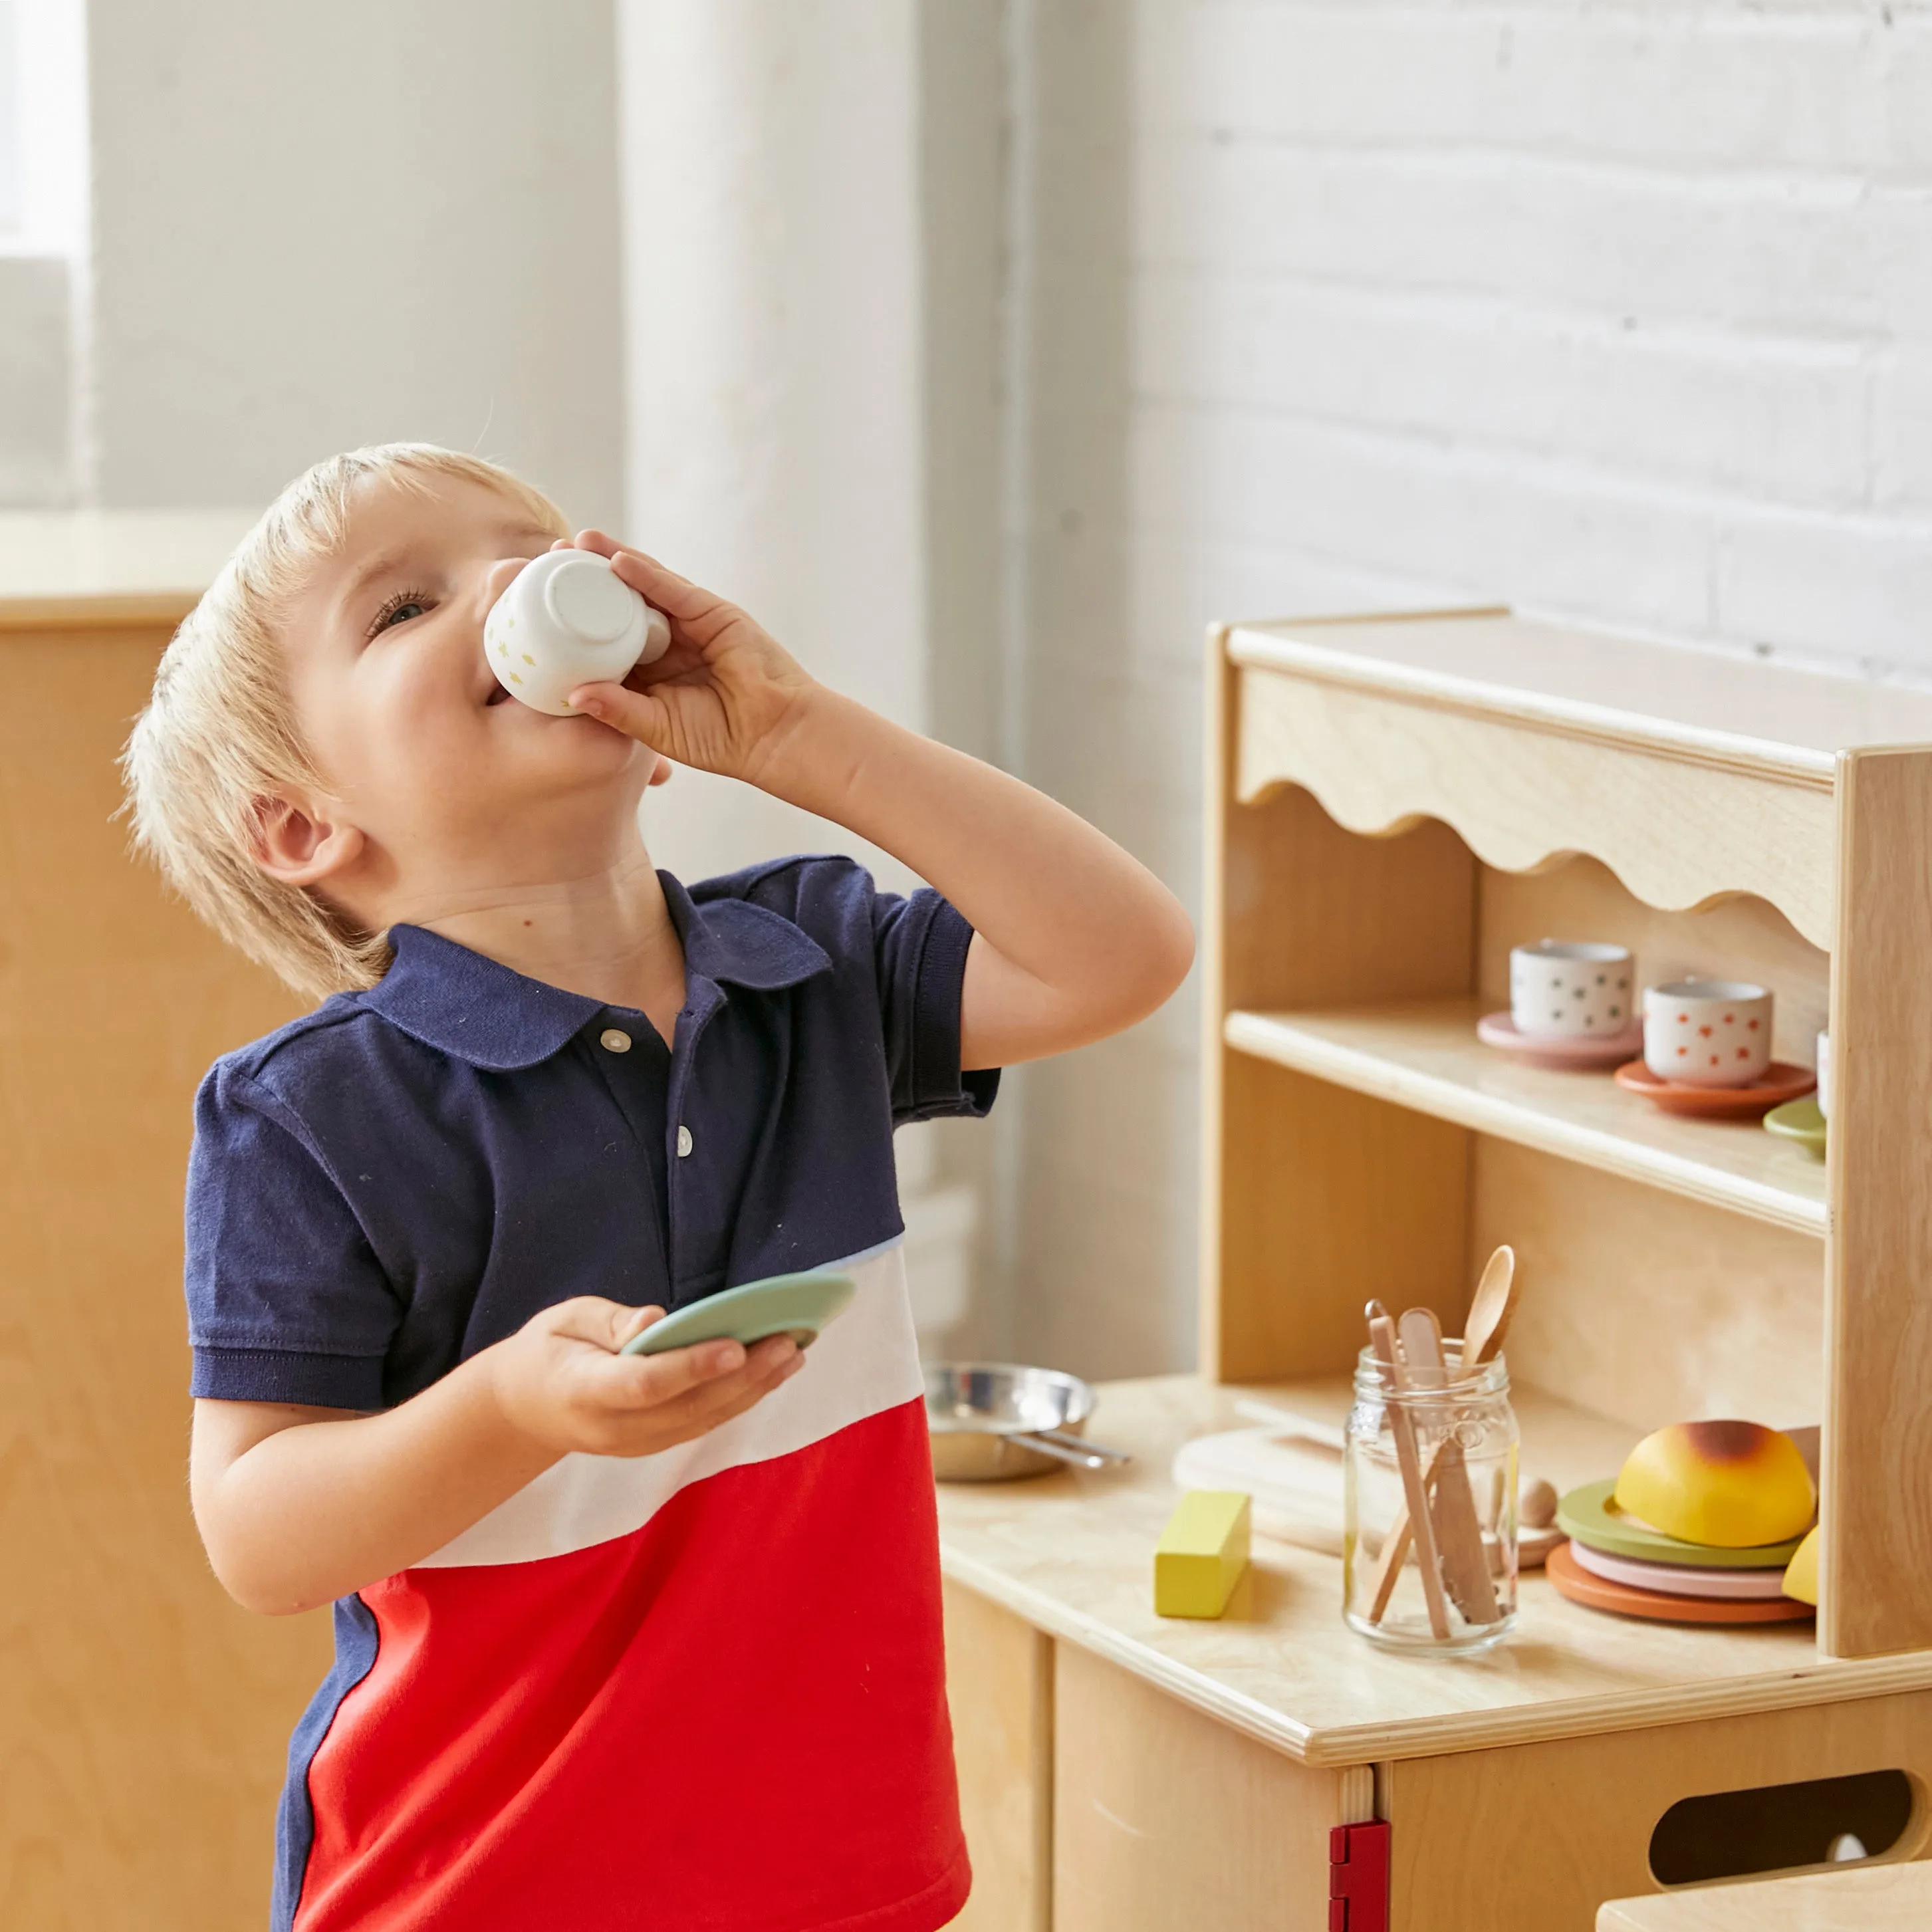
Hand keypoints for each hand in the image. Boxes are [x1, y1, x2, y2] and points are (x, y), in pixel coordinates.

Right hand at [487, 1295, 802, 1457]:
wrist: (523, 1410)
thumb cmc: (549, 1350)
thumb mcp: (564, 1320)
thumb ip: (608, 1321)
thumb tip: (656, 1320)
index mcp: (585, 1389)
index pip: (646, 1383)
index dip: (693, 1367)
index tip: (736, 1345)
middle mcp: (614, 1427)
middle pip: (688, 1406)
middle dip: (743, 1376)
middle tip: (789, 1342)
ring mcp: (635, 1444)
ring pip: (703, 1420)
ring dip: (754, 1390)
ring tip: (794, 1355)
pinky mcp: (652, 1446)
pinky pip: (702, 1425)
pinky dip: (740, 1401)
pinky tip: (771, 1375)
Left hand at [557, 533, 819, 787]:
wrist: (772, 735)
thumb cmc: (719, 738)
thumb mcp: (655, 727)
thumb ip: (617, 709)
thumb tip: (572, 693)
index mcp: (647, 670)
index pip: (602, 636)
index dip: (572, 619)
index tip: (535, 604)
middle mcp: (664, 641)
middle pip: (617, 602)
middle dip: (585, 580)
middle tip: (545, 558)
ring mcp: (688, 624)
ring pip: (642, 586)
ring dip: (610, 562)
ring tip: (576, 543)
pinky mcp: (712, 613)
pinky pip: (674, 590)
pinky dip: (647, 575)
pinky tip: (618, 560)